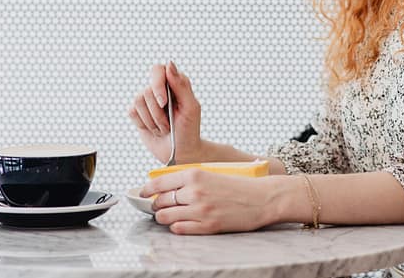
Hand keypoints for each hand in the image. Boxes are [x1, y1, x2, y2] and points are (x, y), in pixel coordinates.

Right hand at [128, 61, 202, 164]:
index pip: (158, 70)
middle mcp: (159, 88)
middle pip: (147, 90)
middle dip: (158, 112)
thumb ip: (181, 85)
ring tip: (163, 128)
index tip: (164, 103)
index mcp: (175, 82)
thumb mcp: (190, 108)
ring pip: (138, 101)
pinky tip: (153, 129)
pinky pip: (132, 112)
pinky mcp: (138, 112)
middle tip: (168, 124)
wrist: (180, 152)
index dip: (157, 85)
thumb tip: (169, 64)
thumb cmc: (189, 129)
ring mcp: (147, 100)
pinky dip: (143, 124)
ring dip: (152, 121)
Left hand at [141, 169, 280, 233]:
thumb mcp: (212, 173)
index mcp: (195, 174)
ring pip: (165, 216)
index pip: (159, 182)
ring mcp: (200, 210)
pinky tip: (181, 223)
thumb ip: (190, 179)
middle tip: (157, 205)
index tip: (141, 193)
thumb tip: (167, 186)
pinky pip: (179, 229)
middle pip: (159, 201)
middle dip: (155, 204)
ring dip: (163, 217)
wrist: (262, 198)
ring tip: (168, 215)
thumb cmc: (239, 185)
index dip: (146, 189)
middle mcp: (194, 191)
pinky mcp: (207, 226)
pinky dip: (176, 227)